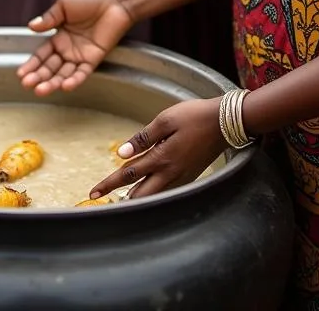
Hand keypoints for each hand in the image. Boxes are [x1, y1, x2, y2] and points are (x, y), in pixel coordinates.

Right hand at [17, 0, 133, 95]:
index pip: (41, 55)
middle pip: (50, 67)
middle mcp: (68, 49)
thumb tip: (31, 26)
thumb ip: (48, 19)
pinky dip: (74, 80)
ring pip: (64, 73)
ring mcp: (80, 55)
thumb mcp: (63, 5)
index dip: (31, 64)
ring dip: (53, 82)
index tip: (21, 74)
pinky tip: (64, 86)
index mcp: (58, 36)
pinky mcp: (94, 59)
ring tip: (41, 89)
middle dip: (38, 76)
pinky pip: (83, 73)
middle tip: (28, 84)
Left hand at [89, 98, 226, 200]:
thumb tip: (121, 154)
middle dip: (121, 199)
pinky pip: (168, 191)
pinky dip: (154, 194)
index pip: (128, 174)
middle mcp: (171, 173)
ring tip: (121, 199)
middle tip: (104, 201)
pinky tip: (149, 190)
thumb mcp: (164, 120)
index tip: (93, 192)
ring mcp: (182, 177)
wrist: (225, 122)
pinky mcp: (190, 176)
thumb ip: (142, 139)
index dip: (108, 184)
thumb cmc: (193, 117)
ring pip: (155, 196)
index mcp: (161, 158)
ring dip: (138, 198)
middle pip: (141, 194)